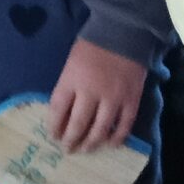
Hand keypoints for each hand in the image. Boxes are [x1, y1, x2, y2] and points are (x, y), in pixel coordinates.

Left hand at [48, 37, 146, 153]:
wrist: (123, 33)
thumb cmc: (92, 46)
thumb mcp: (71, 63)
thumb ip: (68, 86)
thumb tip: (63, 112)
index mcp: (71, 79)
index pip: (58, 109)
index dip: (54, 125)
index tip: (52, 136)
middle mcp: (91, 92)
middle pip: (78, 124)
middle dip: (70, 140)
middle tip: (67, 149)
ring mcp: (113, 99)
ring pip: (100, 129)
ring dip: (91, 143)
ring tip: (85, 150)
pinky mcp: (131, 101)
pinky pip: (124, 126)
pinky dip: (117, 138)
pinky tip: (110, 144)